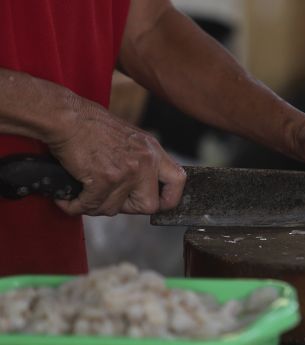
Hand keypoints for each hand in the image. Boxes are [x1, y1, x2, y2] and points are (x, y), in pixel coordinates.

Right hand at [46, 103, 185, 215]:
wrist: (66, 116)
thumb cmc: (91, 125)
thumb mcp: (131, 140)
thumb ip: (141, 162)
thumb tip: (140, 189)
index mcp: (153, 151)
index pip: (178, 182)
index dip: (168, 199)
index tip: (156, 204)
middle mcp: (145, 161)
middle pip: (148, 206)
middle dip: (126, 207)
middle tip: (108, 198)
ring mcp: (127, 171)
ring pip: (114, 209)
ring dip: (95, 205)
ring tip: (83, 194)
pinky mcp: (104, 178)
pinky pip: (91, 205)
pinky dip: (76, 205)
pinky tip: (69, 198)